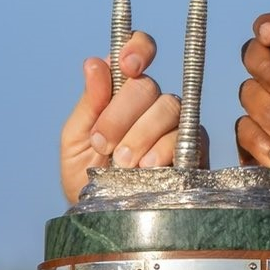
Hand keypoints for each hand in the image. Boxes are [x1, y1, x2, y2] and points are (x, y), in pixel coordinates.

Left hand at [58, 30, 205, 202]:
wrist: (104, 220)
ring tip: (123, 164)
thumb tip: (95, 62)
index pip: (137, 52)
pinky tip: (148, 168)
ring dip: (141, 135)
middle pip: (147, 86)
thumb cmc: (87, 180)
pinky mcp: (193, 150)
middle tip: (104, 145)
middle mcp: (151, 104)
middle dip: (121, 114)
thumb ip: (88, 104)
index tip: (127, 65)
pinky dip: (163, 150)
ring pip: (167, 109)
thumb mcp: (77, 141)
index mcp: (121, 92)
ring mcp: (174, 126)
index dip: (137, 49)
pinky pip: (184, 137)